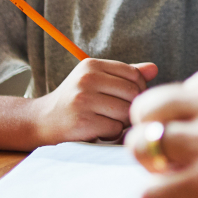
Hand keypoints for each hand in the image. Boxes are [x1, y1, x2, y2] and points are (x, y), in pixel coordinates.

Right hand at [34, 58, 157, 144]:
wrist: (43, 120)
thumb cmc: (78, 99)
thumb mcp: (97, 80)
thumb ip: (126, 74)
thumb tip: (154, 68)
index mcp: (92, 65)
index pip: (133, 74)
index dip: (139, 88)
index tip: (128, 98)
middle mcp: (87, 79)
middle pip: (132, 93)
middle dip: (131, 106)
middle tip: (119, 113)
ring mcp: (83, 100)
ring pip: (126, 112)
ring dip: (122, 121)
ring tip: (108, 120)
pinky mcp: (82, 121)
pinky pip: (115, 128)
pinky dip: (112, 132)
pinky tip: (100, 130)